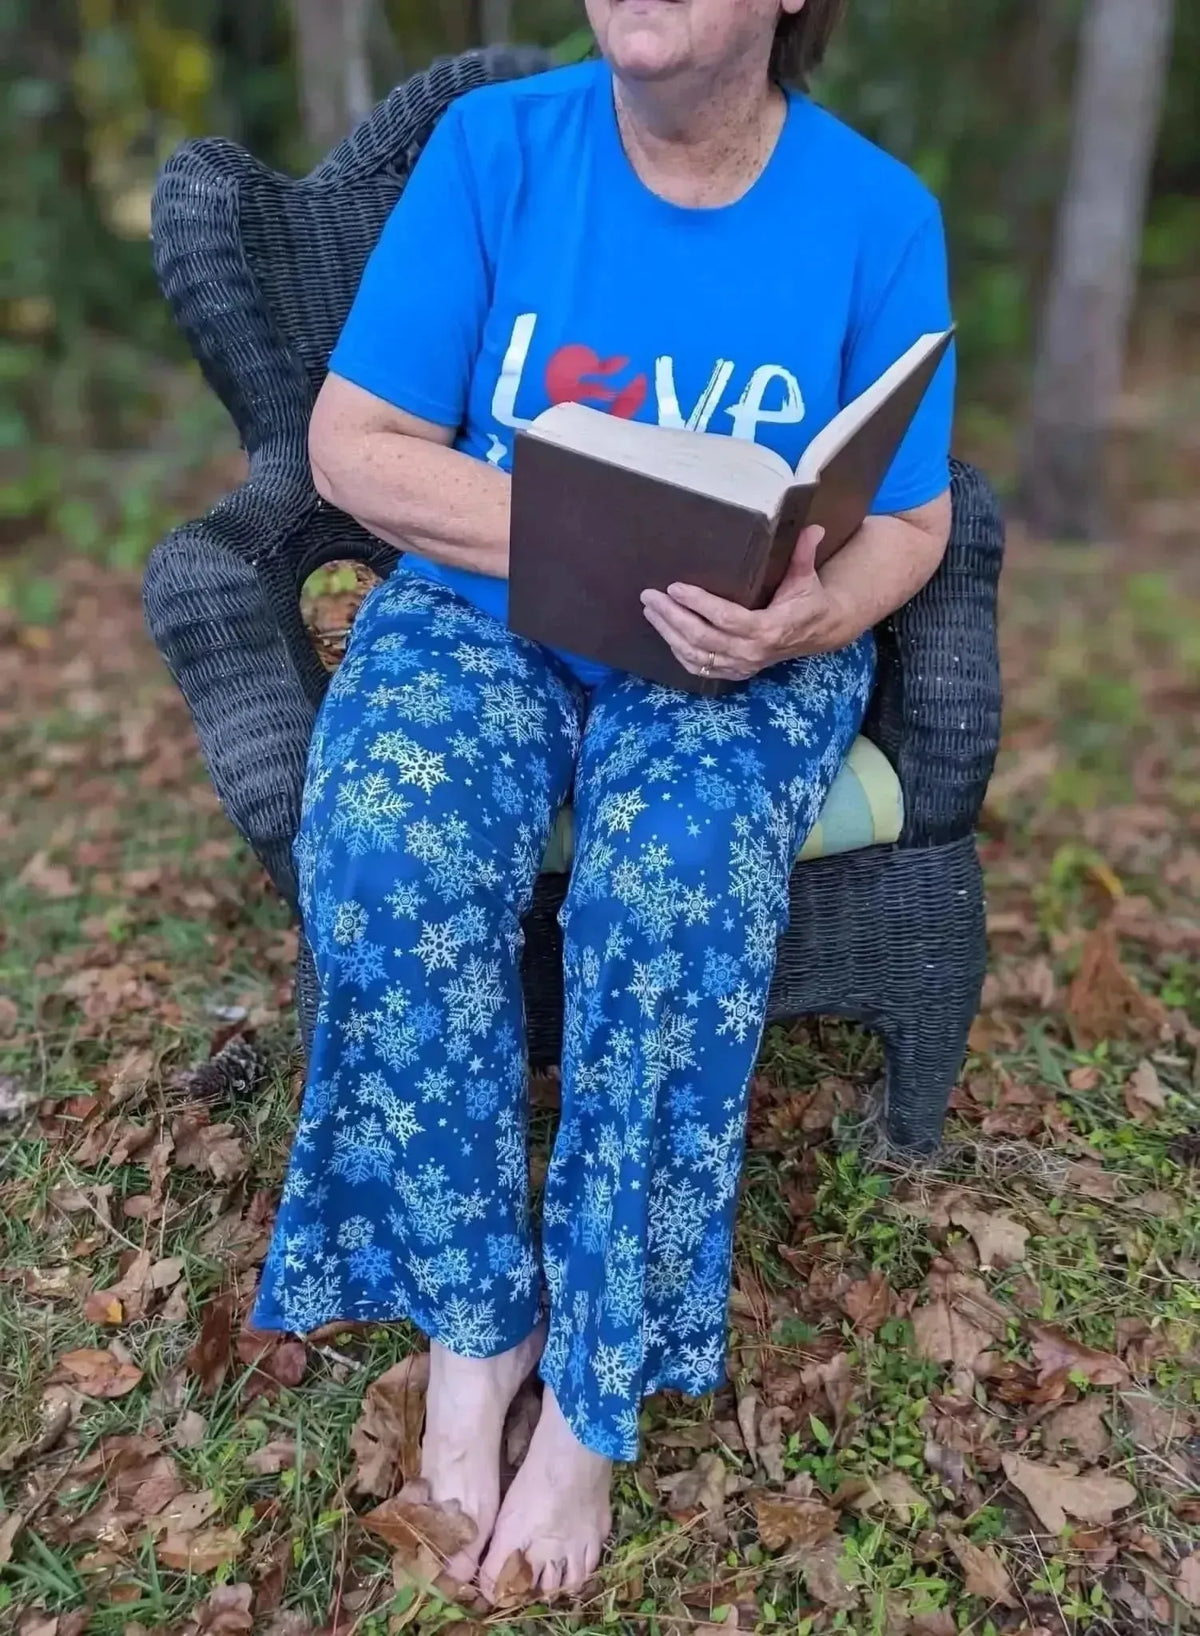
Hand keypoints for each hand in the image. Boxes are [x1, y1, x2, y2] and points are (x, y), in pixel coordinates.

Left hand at [640, 524, 849, 682]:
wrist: (818, 633)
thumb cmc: (809, 601)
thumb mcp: (807, 577)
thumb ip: (804, 553)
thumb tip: (813, 527)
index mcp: (769, 629)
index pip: (726, 618)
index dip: (698, 603)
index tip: (674, 587)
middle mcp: (752, 652)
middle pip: (702, 637)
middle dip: (672, 616)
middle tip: (650, 596)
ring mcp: (742, 665)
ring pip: (695, 654)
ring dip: (668, 633)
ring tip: (650, 611)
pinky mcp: (735, 672)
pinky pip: (700, 667)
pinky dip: (678, 652)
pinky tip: (665, 632)